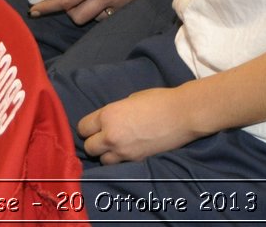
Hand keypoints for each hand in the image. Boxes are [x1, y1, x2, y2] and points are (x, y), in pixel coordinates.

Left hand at [78, 87, 201, 164]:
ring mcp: (124, 152)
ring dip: (107, 154)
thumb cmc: (159, 100)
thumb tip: (108, 122)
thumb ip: (115, 113)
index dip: (88, 127)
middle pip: (89, 147)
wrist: (182, 114)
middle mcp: (111, 136)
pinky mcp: (136, 161)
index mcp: (108, 115)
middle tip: (105, 137)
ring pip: (102, 160)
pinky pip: (119, 165)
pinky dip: (120, 160)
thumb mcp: (130, 100)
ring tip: (118, 146)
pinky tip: (129, 151)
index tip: (94, 127)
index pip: (83, 128)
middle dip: (95, 142)